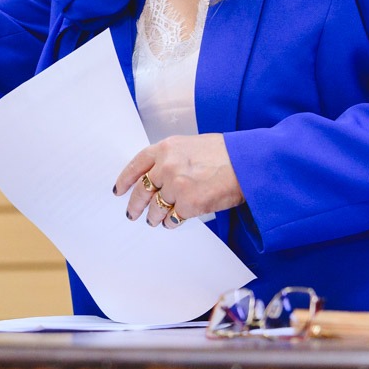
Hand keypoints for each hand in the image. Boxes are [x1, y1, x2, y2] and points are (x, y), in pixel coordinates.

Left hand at [113, 133, 242, 228]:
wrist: (248, 164)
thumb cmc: (225, 154)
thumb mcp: (191, 145)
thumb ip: (172, 157)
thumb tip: (157, 175)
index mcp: (165, 148)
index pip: (136, 165)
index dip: (125, 179)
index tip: (119, 190)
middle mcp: (166, 166)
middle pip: (142, 190)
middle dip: (134, 204)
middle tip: (131, 213)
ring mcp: (176, 186)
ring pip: (155, 207)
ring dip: (152, 217)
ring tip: (152, 221)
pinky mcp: (189, 204)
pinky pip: (172, 218)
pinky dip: (170, 222)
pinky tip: (171, 223)